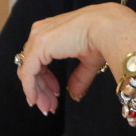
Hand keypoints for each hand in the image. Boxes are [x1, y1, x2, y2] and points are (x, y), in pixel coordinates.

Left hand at [14, 3, 135, 113]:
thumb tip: (74, 93)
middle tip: (48, 106)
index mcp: (52, 31)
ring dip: (36, 91)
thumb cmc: (103, 38)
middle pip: (31, 65)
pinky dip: (30, 88)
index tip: (54, 94)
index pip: (39, 58)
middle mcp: (41, 32)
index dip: (45, 79)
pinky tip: (36, 100)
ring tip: (46, 107)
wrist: (108, 28)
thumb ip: (78, 77)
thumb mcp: (88, 61)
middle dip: (40, 88)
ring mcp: (38, 37)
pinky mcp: (39, 46)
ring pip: (27, 70)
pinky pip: (28, 72)